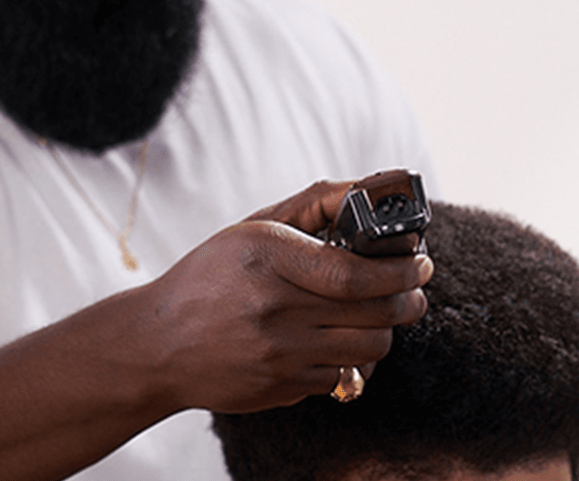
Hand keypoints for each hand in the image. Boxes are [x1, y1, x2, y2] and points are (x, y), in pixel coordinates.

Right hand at [143, 181, 432, 413]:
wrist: (159, 345)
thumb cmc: (210, 277)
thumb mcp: (253, 227)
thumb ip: (314, 204)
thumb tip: (370, 190)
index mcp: (267, 257)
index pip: (353, 273)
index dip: (399, 270)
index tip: (419, 261)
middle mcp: (274, 310)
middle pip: (374, 314)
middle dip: (409, 298)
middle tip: (414, 285)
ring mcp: (278, 355)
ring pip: (369, 348)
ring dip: (386, 329)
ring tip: (381, 311)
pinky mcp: (282, 388)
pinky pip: (342, 375)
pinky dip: (352, 357)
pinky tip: (339, 337)